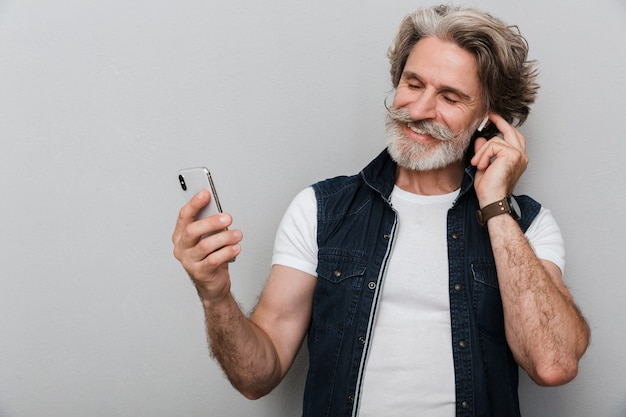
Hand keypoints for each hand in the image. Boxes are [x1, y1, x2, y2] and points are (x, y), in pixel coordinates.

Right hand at [172, 189, 242, 303]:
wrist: (212, 283)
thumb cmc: (210, 256)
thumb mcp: (208, 238)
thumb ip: (209, 225)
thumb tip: (219, 211)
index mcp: (181, 235)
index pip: (184, 216)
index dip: (195, 203)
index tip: (206, 193)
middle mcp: (182, 247)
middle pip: (193, 230)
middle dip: (212, 222)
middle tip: (228, 218)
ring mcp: (189, 261)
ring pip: (205, 245)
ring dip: (225, 238)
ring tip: (237, 234)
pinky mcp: (199, 272)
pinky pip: (214, 260)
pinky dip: (227, 252)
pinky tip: (236, 248)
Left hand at [470, 113, 527, 206]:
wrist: (493, 200)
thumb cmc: (489, 189)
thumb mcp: (483, 166)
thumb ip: (483, 152)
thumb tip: (480, 139)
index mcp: (516, 159)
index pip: (512, 137)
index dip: (503, 126)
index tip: (492, 118)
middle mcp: (521, 156)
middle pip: (511, 131)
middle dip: (499, 121)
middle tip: (488, 115)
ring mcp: (518, 154)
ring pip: (496, 139)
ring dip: (482, 151)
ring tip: (477, 164)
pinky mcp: (512, 155)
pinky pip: (493, 145)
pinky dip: (483, 154)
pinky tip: (482, 165)